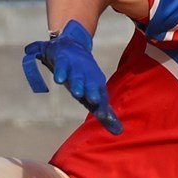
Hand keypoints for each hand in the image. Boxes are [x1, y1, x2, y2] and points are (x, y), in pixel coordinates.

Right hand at [22, 20, 121, 134]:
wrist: (73, 46)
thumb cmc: (84, 78)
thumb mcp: (94, 95)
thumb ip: (105, 114)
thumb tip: (119, 132)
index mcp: (95, 85)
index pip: (101, 96)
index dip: (102, 105)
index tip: (104, 116)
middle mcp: (86, 77)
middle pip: (89, 85)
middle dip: (89, 91)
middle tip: (91, 99)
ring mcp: (74, 67)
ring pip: (75, 75)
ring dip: (75, 82)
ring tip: (75, 91)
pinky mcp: (62, 59)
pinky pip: (61, 65)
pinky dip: (60, 71)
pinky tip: (58, 80)